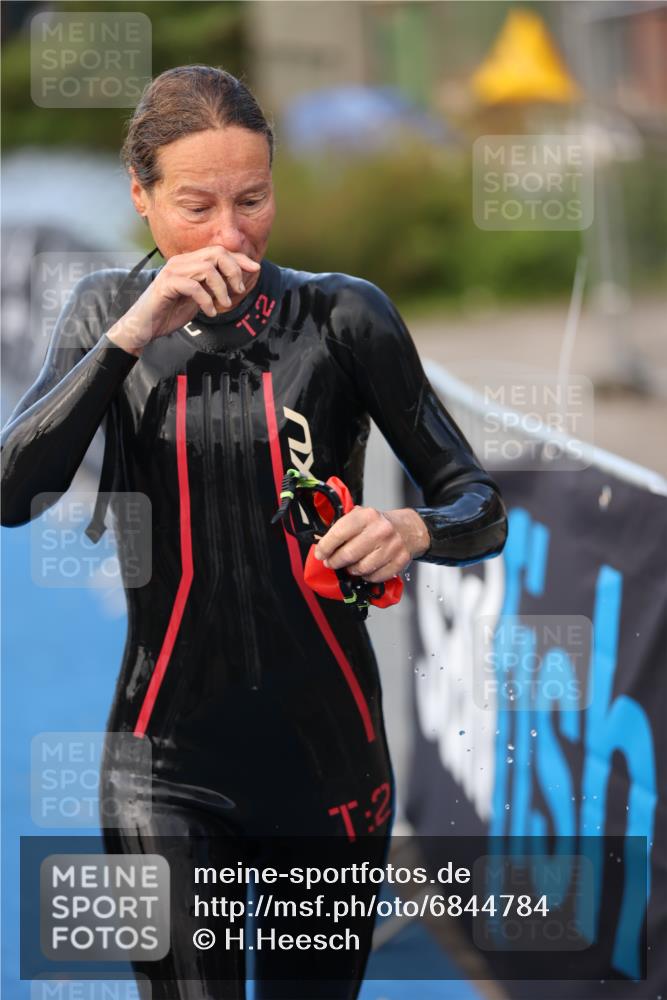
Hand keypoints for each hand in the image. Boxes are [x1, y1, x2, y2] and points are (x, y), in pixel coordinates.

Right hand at [105, 245, 260, 355]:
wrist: (145, 326)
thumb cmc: (171, 312)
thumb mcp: (200, 299)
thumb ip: (215, 288)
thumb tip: (240, 283)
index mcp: (190, 262)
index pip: (219, 251)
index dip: (240, 259)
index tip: (255, 269)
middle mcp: (181, 262)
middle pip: (216, 253)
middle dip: (233, 270)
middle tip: (239, 290)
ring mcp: (172, 272)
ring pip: (207, 268)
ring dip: (221, 288)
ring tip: (224, 305)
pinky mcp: (166, 285)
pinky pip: (193, 286)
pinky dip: (206, 300)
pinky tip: (209, 312)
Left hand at [313, 506, 430, 583]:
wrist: (407, 529)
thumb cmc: (378, 524)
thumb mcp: (359, 516)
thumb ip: (341, 527)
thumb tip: (321, 544)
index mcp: (367, 516)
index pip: (339, 533)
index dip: (325, 547)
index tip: (320, 553)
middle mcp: (381, 530)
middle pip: (348, 554)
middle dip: (334, 562)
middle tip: (331, 562)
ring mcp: (392, 547)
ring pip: (361, 568)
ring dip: (351, 570)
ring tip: (349, 565)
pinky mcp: (399, 561)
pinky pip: (375, 577)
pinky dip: (366, 576)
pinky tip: (365, 569)